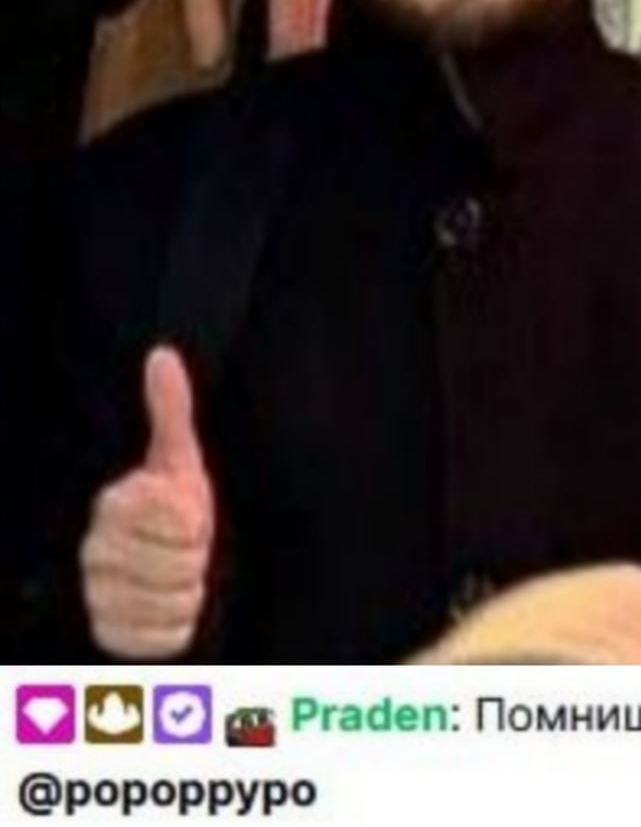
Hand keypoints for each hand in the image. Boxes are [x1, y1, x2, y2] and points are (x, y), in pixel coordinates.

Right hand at [81, 347, 213, 659]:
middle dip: (195, 557)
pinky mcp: (109, 634)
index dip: (194, 518)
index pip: (177, 516)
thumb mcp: (177, 459)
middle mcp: (96, 550)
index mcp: (115, 504)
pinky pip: (165, 636)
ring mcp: (97, 594)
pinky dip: (178, 625)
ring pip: (174, 600)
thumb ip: (170, 411)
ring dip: (188, 590)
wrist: (161, 565)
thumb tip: (161, 355)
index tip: (185, 513)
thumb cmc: (172, 509)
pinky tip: (167, 606)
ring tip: (176, 576)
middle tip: (184, 550)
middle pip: (180, 563)